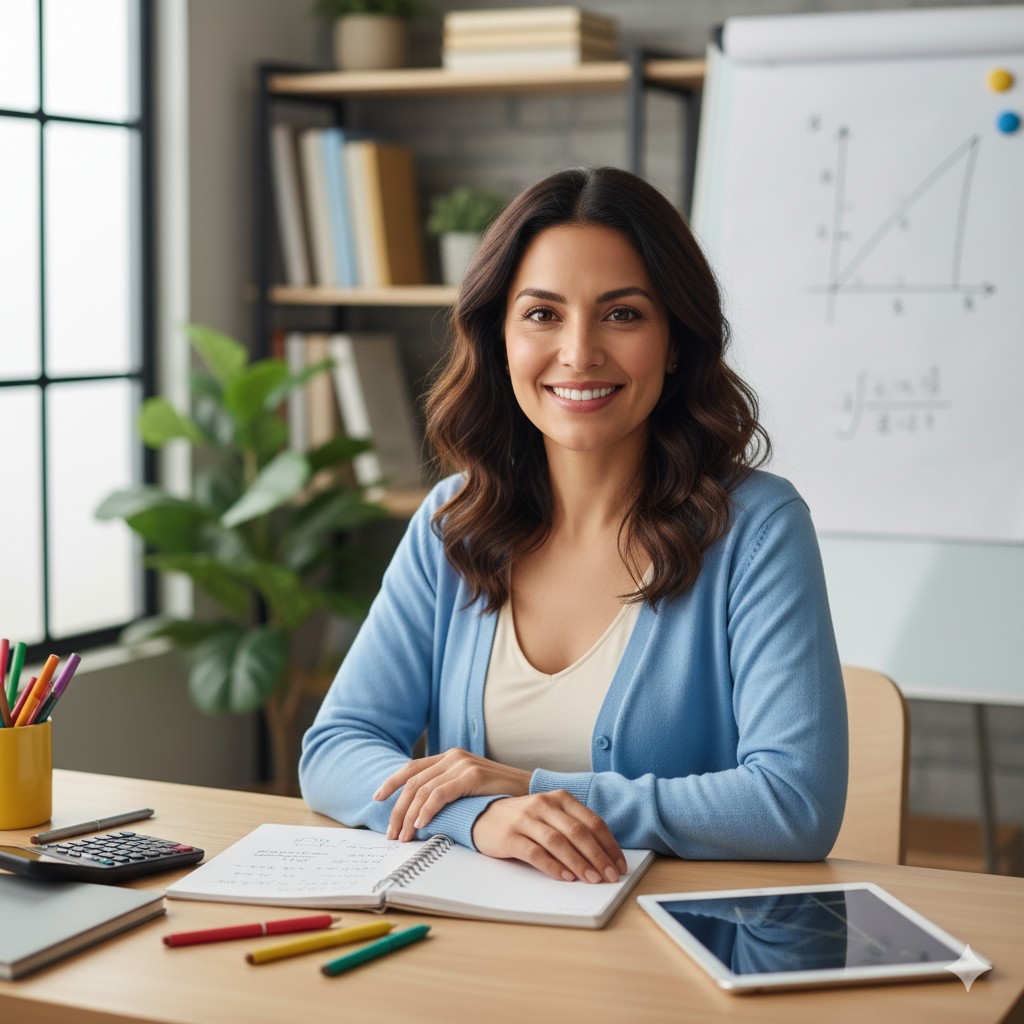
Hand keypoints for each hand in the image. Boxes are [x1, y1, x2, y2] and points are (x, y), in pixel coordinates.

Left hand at [373, 748, 530, 840]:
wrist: (531, 791)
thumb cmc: (500, 795)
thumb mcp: (470, 788)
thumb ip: (448, 790)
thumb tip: (418, 811)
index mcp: (449, 757)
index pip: (411, 768)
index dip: (391, 783)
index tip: (376, 799)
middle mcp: (453, 756)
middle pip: (413, 782)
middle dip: (397, 809)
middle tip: (390, 834)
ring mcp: (462, 764)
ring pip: (423, 789)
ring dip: (408, 816)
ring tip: (403, 836)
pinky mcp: (472, 775)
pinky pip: (440, 793)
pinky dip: (427, 809)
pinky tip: (420, 824)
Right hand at [471, 790, 627, 883]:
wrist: (484, 816)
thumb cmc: (525, 820)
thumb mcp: (551, 816)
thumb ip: (573, 828)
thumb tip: (603, 856)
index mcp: (560, 798)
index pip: (592, 821)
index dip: (609, 845)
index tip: (619, 864)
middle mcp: (544, 805)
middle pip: (578, 832)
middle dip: (598, 856)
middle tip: (609, 876)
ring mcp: (526, 820)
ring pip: (558, 842)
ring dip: (579, 863)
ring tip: (592, 879)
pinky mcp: (510, 836)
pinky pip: (535, 853)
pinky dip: (552, 866)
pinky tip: (565, 877)